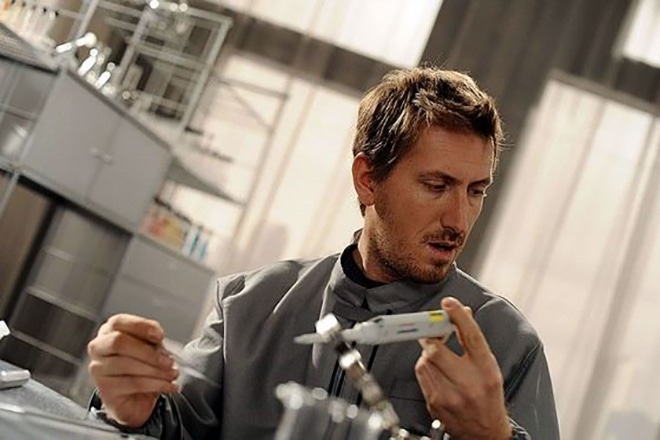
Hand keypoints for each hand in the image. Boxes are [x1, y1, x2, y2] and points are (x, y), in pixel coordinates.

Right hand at [87, 314, 179, 426]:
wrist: (136, 396)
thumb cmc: (142, 364)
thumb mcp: (150, 346)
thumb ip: (152, 339)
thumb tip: (158, 339)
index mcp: (109, 331)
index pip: (118, 322)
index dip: (140, 327)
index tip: (160, 336)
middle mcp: (99, 348)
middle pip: (119, 342)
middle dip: (148, 352)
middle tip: (169, 361)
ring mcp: (98, 369)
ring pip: (127, 365)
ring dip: (156, 371)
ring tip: (172, 374)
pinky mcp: (106, 390)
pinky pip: (133, 384)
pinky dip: (156, 384)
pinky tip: (168, 385)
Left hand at [414, 297, 510, 439]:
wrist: (485, 433)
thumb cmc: (488, 397)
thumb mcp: (489, 366)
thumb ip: (473, 340)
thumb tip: (461, 313)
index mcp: (486, 369)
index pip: (471, 336)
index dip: (458, 316)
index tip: (449, 303)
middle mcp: (468, 383)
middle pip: (436, 349)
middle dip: (431, 336)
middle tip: (432, 331)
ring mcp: (449, 395)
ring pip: (424, 361)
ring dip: (428, 353)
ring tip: (440, 358)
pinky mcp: (435, 403)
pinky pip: (421, 375)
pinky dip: (425, 368)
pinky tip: (437, 373)